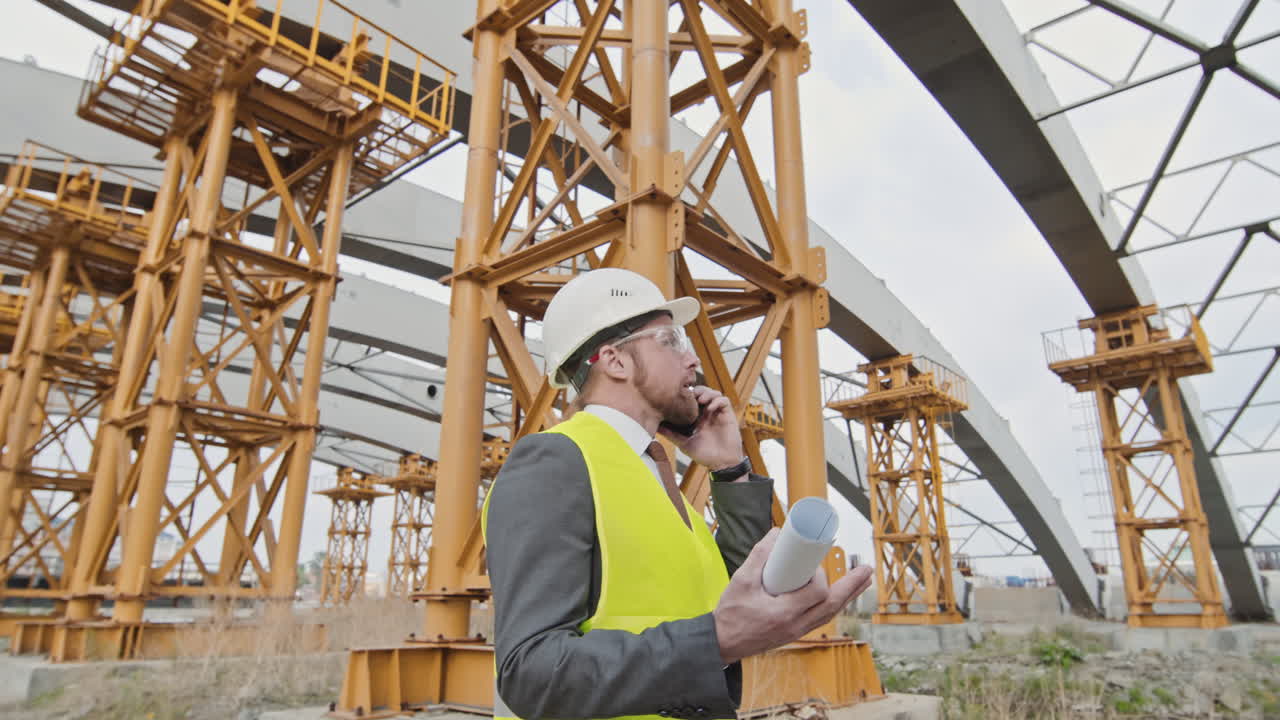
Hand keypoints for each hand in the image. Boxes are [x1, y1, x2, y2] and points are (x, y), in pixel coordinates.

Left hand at [658, 385, 743, 471]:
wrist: (721, 464)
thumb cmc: (704, 455)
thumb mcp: (683, 443)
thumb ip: (671, 434)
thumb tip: (655, 428)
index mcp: (697, 417)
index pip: (692, 399)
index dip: (687, 395)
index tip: (679, 397)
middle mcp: (707, 413)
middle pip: (703, 392)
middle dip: (697, 390)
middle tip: (691, 395)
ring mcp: (718, 413)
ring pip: (714, 393)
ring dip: (707, 393)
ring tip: (700, 400)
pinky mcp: (728, 415)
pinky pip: (725, 401)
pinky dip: (717, 401)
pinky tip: (710, 409)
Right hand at [712, 528, 872, 663]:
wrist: (722, 642)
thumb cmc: (730, 614)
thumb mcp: (741, 581)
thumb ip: (759, 556)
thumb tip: (777, 534)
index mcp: (784, 614)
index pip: (816, 594)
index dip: (820, 576)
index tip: (814, 562)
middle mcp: (795, 625)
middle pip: (832, 606)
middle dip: (851, 587)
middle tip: (866, 570)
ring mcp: (797, 632)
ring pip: (829, 614)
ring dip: (847, 596)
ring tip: (862, 581)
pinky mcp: (794, 633)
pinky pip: (821, 618)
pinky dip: (832, 605)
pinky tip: (838, 596)